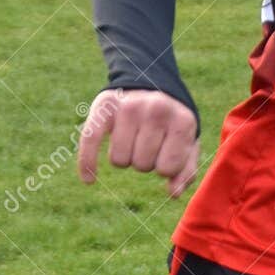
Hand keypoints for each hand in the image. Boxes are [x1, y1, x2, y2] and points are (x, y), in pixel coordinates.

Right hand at [77, 88, 199, 198]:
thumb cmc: (170, 121)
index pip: (167, 169)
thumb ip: (185, 170)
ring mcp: (129, 107)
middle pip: (141, 165)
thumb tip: (173, 194)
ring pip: (118, 160)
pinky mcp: (104, 107)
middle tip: (147, 143)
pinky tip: (89, 179)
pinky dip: (87, 164)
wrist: (149, 80)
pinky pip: (90, 142)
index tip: (166, 154)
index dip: (165, 168)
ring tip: (131, 140)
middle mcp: (156, 110)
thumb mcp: (187, 142)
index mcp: (182, 121)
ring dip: (124, 158)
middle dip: (144, 162)